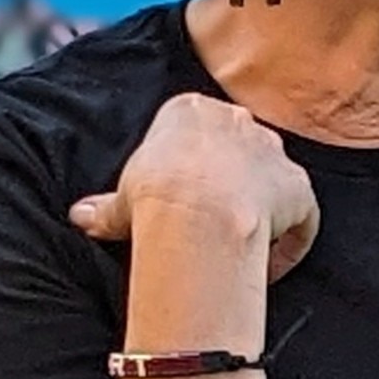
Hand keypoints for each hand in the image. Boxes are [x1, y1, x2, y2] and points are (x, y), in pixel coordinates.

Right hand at [70, 92, 318, 289]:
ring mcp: (273, 152)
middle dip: (229, 180)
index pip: (194, 129)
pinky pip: (301, 216)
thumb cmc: (152, 195)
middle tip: (210, 220)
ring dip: (261, 209)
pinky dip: (290, 242)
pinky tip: (270, 268)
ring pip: (270, 179)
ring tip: (240, 248)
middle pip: (237, 149)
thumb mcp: (120, 200)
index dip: (189, 167)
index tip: (179, 199)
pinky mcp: (299, 187)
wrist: (197, 210)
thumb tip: (77, 217)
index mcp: (191, 110)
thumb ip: (104, 207)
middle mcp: (238, 121)